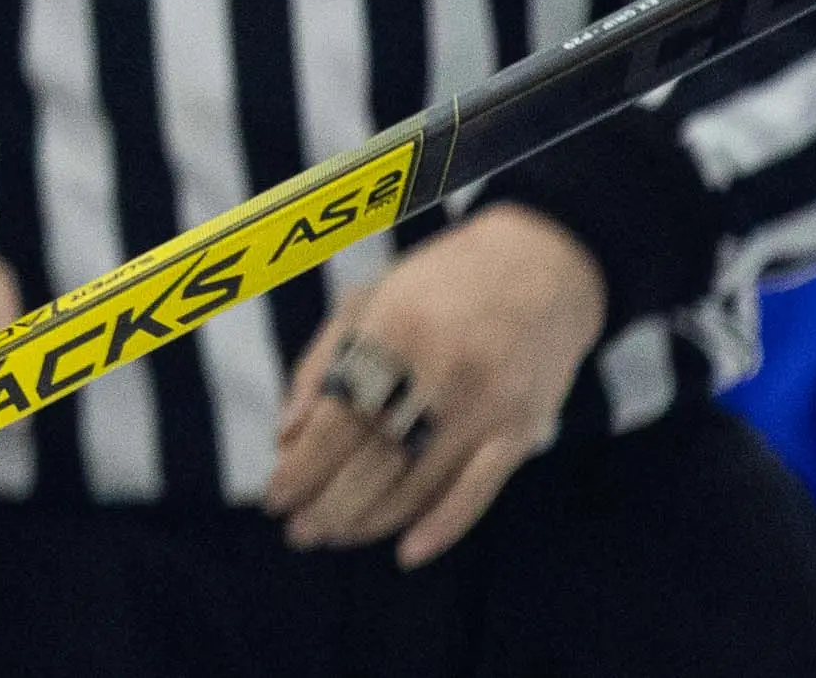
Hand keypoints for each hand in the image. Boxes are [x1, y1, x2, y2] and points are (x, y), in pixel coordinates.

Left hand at [262, 206, 606, 566]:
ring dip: (369, 521)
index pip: (334, 425)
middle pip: (371, 463)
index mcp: (391, 334)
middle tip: (298, 532)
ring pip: (417, 486)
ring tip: (334, 535)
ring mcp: (484, 406)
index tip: (273, 499)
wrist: (542, 264)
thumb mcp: (368, 301)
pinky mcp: (521, 430)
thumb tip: (284, 437)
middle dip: (325, 507)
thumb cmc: (439, 282)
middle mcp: (438, 373)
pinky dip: (441, 528)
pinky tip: (406, 552)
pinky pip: (477, 492)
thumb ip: (320, 365)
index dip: (299, 471)